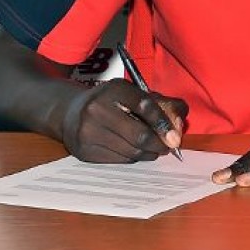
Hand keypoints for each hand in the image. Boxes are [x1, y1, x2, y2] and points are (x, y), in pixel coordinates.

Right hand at [60, 80, 187, 162]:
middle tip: (168, 147)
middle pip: (139, 135)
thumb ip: (156, 103)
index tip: (174, 135)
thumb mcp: (129, 93)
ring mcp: (88, 131)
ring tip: (153, 149)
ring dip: (148, 153)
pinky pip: (119, 160)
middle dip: (159, 144)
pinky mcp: (84, 151)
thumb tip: (180, 120)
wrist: (68, 113)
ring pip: (131, 151)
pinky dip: (132, 158)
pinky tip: (134, 151)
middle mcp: (97, 109)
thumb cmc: (108, 102)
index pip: (145, 106)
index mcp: (113, 89)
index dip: (163, 122)